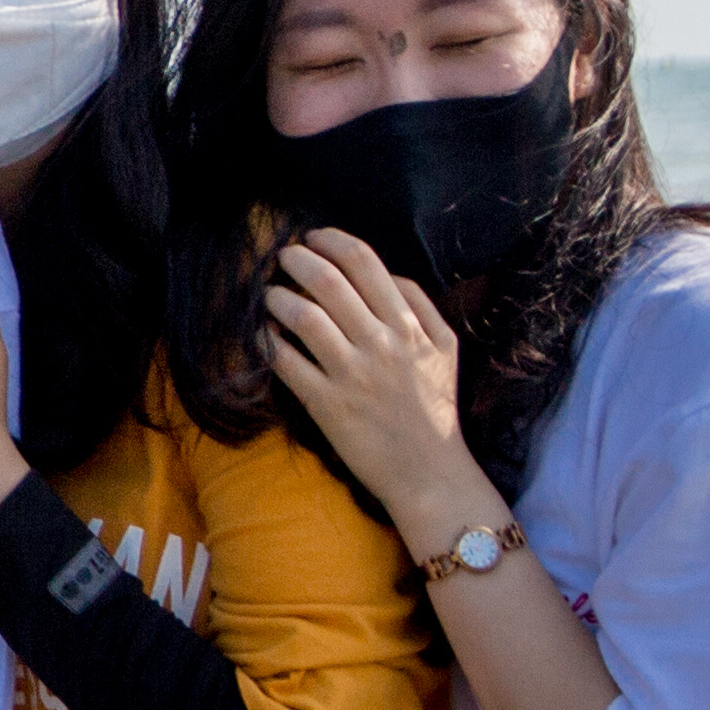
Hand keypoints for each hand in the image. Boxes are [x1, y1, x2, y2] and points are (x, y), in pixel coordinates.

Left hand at [261, 226, 486, 528]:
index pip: (365, 262)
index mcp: (410, 326)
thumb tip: (385, 273)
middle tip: (282, 257)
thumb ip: (421, 305)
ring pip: (302, 316)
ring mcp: (352, 375)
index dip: (330, 241)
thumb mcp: (445, 348)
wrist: (430, 472)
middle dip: (296, 260)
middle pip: (327, 281)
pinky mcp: (327, 405)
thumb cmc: (435, 406)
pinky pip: (286, 362)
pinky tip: (264, 333)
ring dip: (277, 297)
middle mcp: (382, 344)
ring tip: (269, 294)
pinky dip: (268, 341)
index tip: (312, 237)